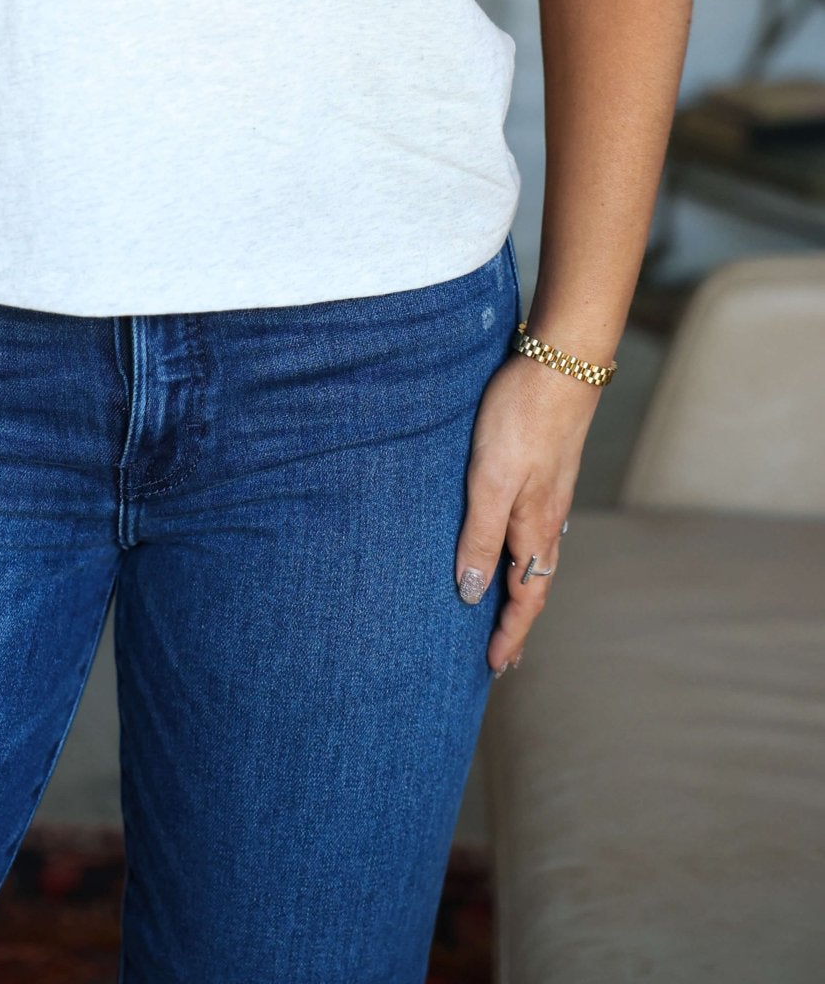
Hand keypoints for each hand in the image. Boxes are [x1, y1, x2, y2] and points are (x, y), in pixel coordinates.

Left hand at [454, 350, 600, 674]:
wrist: (561, 364)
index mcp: (534, 529)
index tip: (495, 667)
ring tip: (504, 612)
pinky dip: (521, 555)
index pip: (524, 599)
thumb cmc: (521, 419)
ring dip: (520, 591)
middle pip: (533, 585)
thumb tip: (472, 594)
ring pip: (535, 558)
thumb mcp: (490, 480)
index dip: (510, 634)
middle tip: (502, 657)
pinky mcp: (545, 472)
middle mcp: (547, 520)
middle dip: (517, 623)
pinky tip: (510, 546)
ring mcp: (549, 496)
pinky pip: (534, 531)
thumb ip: (480, 536)